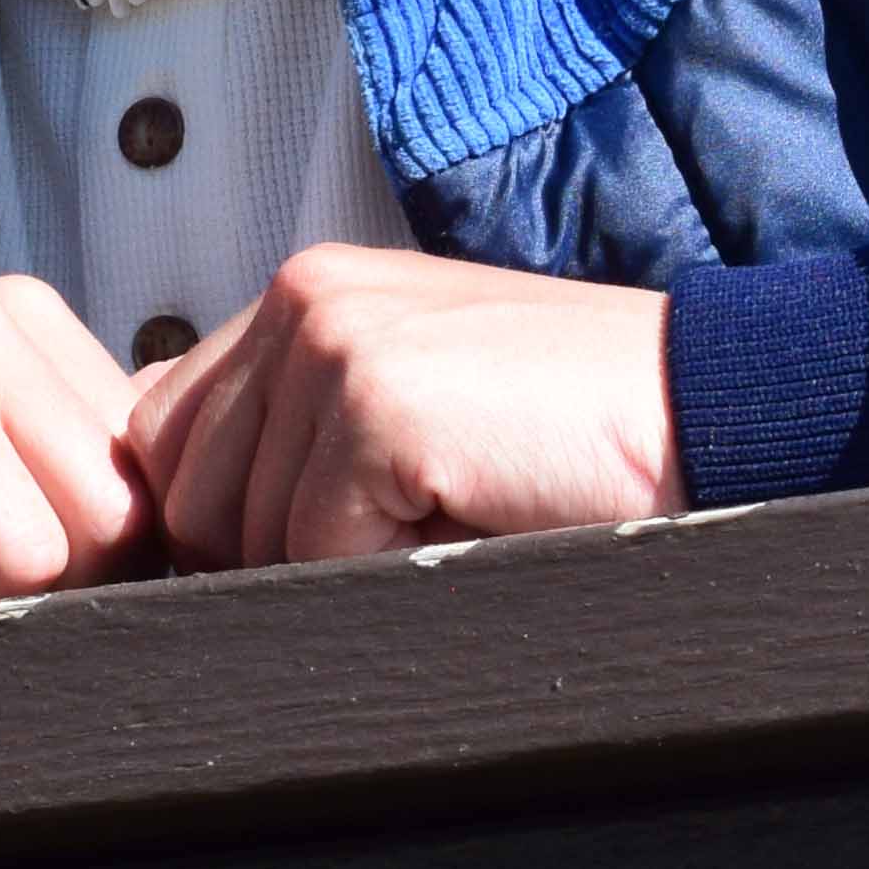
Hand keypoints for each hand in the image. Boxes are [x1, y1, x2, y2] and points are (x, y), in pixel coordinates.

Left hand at [125, 245, 683, 572]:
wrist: (704, 413)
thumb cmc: (564, 434)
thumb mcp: (408, 404)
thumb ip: (291, 425)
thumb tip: (169, 511)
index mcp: (305, 293)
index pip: (164, 434)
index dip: (221, 516)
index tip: (322, 538)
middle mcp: (304, 298)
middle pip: (185, 494)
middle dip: (271, 551)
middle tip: (398, 535)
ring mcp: (337, 344)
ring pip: (243, 536)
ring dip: (338, 565)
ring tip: (445, 515)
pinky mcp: (378, 405)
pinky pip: (316, 555)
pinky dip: (389, 574)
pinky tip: (471, 522)